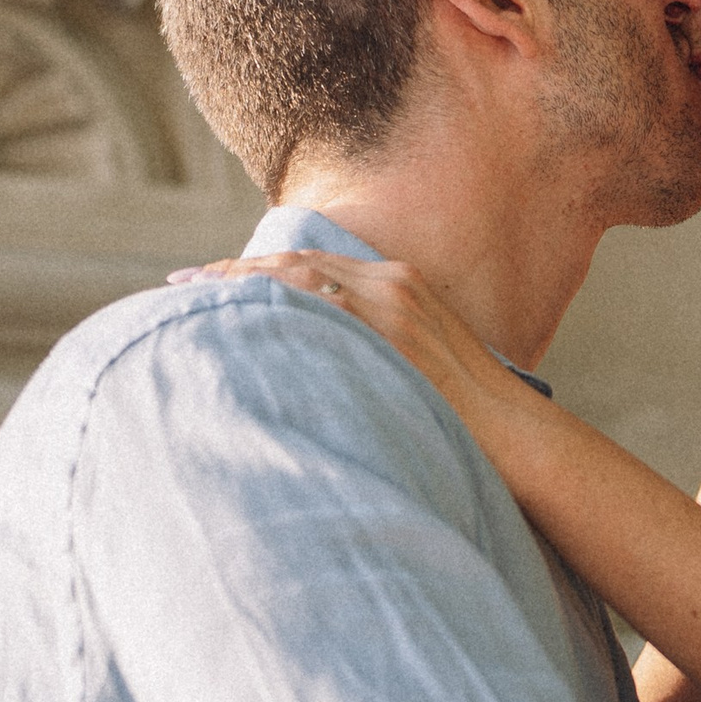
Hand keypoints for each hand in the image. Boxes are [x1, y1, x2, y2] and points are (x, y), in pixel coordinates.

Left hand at [174, 249, 544, 471]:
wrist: (520, 440)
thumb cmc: (469, 421)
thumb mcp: (418, 368)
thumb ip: (373, 353)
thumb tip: (322, 371)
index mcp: (400, 286)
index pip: (313, 265)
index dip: (258, 270)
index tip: (213, 281)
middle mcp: (392, 284)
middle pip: (296, 261)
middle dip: (234, 270)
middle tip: (180, 283)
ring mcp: (393, 305)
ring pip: (298, 275)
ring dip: (239, 282)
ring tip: (189, 296)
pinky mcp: (394, 333)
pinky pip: (318, 306)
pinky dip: (271, 305)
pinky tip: (230, 316)